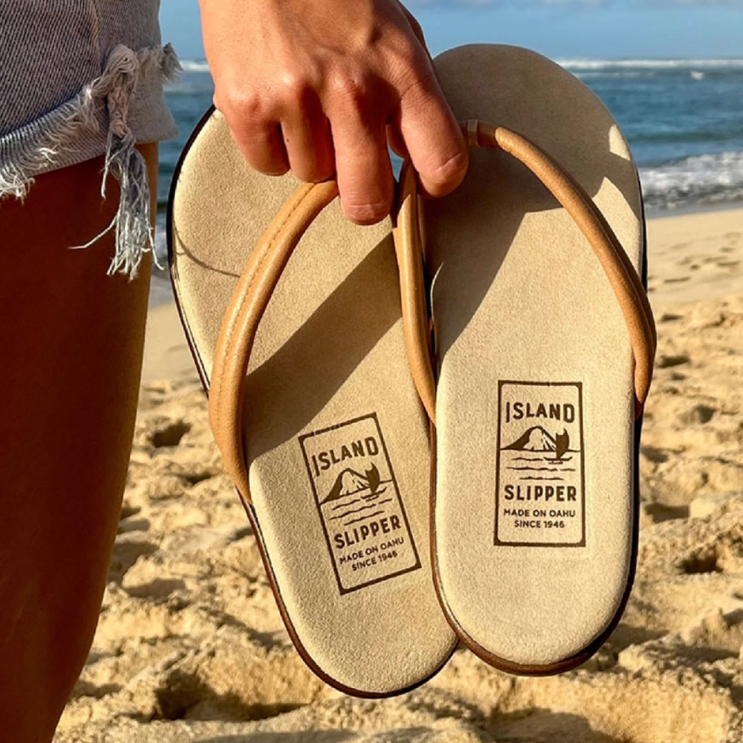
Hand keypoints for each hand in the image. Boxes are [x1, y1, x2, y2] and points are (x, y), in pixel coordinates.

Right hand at [199, 0, 467, 224]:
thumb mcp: (393, 31)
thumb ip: (410, 95)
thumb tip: (411, 156)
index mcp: (402, 69)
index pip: (442, 162)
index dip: (434, 185)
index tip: (418, 183)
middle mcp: (353, 89)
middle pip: (368, 201)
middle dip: (363, 200)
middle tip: (357, 182)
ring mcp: (297, 98)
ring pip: (313, 176)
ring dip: (312, 154)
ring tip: (304, 106)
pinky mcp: (246, 105)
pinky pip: (269, 165)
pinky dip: (271, 147)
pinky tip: (273, 108)